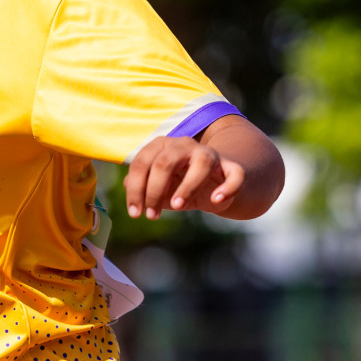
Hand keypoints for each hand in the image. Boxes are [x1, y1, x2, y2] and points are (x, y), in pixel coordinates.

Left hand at [123, 135, 244, 219]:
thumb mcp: (159, 187)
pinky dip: (227, 187)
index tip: (135, 213)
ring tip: (177, 207)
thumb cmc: (179, 184)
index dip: (135, 189)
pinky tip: (215, 200)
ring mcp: (210, 154)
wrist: (215, 186)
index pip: (142, 162)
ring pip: (201, 163)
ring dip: (187, 187)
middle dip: (154, 191)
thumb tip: (126, 185)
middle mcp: (185, 145)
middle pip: (165, 162)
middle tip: (151, 216)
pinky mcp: (231, 168)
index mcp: (162, 146)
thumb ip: (141, 186)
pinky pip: (235, 174)